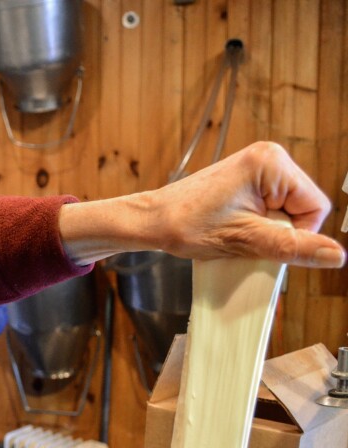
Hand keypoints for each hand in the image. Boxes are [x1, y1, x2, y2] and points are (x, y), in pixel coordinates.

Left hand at [59, 142, 345, 267]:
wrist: (150, 221)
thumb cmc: (185, 224)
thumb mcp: (245, 240)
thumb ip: (294, 247)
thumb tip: (336, 255)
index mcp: (271, 162)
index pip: (315, 208)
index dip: (297, 235)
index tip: (264, 243)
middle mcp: (267, 158)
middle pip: (302, 209)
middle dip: (280, 232)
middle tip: (245, 239)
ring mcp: (255, 168)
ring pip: (286, 213)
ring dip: (267, 231)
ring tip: (235, 234)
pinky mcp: (245, 181)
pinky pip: (269, 209)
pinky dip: (257, 226)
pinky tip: (234, 231)